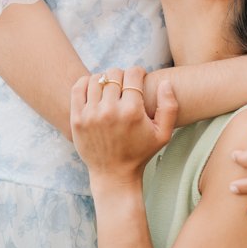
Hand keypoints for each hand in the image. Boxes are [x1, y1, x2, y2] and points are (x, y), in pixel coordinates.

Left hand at [71, 66, 178, 186]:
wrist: (113, 174)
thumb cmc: (140, 152)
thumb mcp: (163, 134)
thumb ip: (169, 107)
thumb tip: (165, 82)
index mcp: (132, 112)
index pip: (133, 74)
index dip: (138, 72)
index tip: (139, 79)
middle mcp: (110, 111)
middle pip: (114, 74)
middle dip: (122, 76)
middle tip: (124, 86)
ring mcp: (91, 114)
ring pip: (96, 78)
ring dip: (104, 79)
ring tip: (110, 89)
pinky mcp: (77, 119)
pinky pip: (78, 88)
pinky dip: (86, 83)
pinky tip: (94, 89)